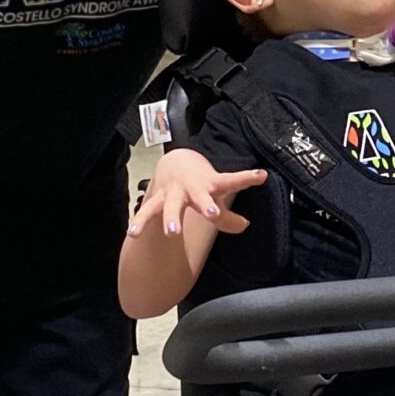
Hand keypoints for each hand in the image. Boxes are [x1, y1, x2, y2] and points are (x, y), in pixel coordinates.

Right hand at [127, 148, 263, 239]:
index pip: (233, 181)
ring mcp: (174, 192)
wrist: (175, 161)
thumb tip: (245, 226)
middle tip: (212, 213)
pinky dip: (140, 222)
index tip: (262, 175)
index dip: (247, 178)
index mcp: (212, 183)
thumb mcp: (217, 194)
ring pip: (171, 205)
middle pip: (200, 196)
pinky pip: (147, 211)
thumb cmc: (201, 182)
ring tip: (171, 232)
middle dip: (206, 205)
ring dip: (171, 218)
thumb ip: (229, 216)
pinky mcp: (157, 197)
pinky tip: (132, 234)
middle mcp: (193, 187)